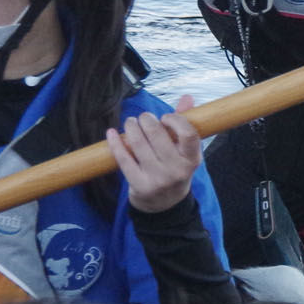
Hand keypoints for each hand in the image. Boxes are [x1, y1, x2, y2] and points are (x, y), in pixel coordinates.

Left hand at [108, 96, 203, 214]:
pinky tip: (111, 133)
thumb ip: (185, 125)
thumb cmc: (175, 170)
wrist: (165, 205)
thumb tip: (187, 97)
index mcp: (192, 159)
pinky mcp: (140, 185)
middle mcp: (177, 170)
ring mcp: (158, 179)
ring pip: (138, 145)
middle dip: (146, 120)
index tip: (166, 117)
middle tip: (143, 118)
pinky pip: (123, 159)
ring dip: (131, 128)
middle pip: (158, 135)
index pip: (188, 134)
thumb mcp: (185, 152)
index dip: (175, 120)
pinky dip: (115, 143)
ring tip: (130, 123)